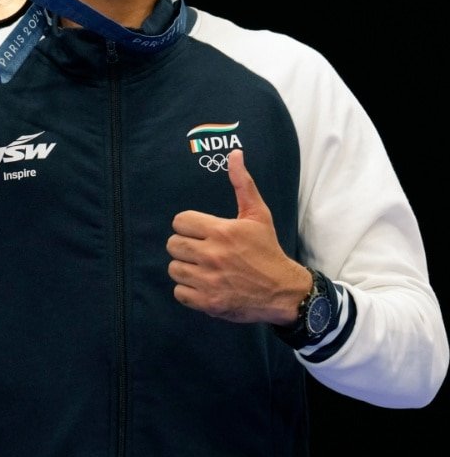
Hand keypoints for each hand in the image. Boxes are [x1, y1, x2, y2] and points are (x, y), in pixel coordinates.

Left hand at [166, 149, 308, 323]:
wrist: (283, 291)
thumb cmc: (267, 250)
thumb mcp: (258, 215)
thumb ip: (243, 184)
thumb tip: (234, 154)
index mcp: (222, 231)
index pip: (179, 222)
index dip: (188, 226)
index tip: (200, 232)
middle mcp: (213, 254)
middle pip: (172, 245)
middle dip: (184, 247)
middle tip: (201, 251)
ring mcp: (209, 280)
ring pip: (174, 268)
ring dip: (185, 269)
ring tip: (203, 269)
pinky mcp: (208, 302)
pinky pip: (179, 292)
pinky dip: (188, 291)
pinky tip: (204, 285)